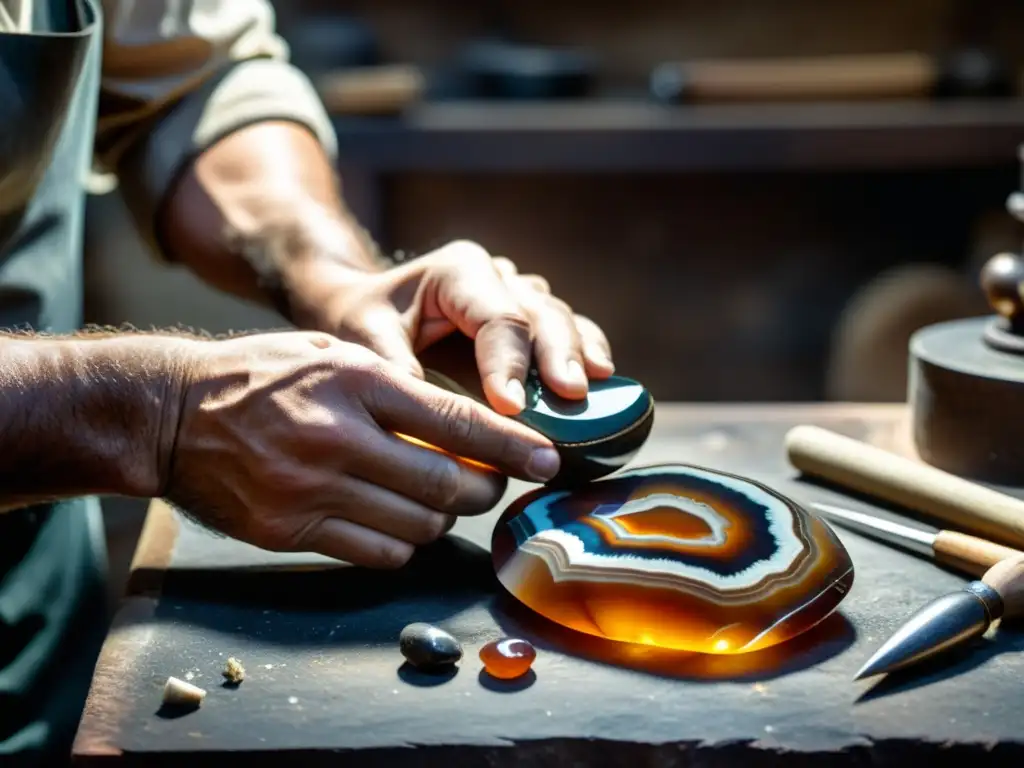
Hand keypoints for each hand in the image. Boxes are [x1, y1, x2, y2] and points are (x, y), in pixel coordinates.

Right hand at [164, 331, 560, 567]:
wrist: (170, 414)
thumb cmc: (260, 374)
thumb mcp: (331, 352)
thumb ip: (396, 386)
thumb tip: (468, 428)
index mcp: (353, 380)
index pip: (455, 419)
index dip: (510, 445)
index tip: (547, 460)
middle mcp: (336, 437)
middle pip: (447, 483)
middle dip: (485, 489)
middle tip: (492, 484)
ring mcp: (310, 490)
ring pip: (419, 524)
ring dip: (443, 516)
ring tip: (436, 497)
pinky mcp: (289, 531)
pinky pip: (378, 552)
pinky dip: (403, 542)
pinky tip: (396, 519)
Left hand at [285, 240, 614, 415]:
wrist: (364, 306)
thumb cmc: (362, 319)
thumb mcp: (361, 335)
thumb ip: (393, 364)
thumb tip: (429, 410)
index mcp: (457, 271)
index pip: (496, 316)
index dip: (508, 362)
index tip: (510, 406)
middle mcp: (496, 277)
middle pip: (539, 313)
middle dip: (557, 355)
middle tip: (570, 393)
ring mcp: (517, 295)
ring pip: (560, 318)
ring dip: (579, 353)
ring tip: (593, 385)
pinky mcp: (528, 320)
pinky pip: (567, 330)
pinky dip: (585, 352)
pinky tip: (602, 378)